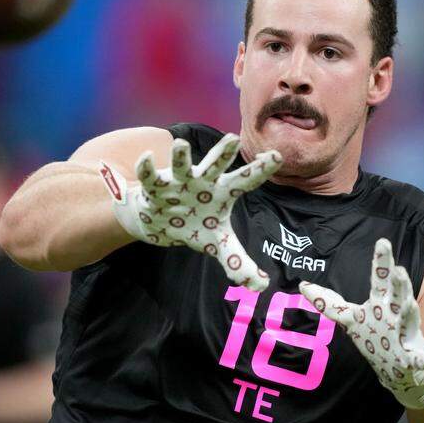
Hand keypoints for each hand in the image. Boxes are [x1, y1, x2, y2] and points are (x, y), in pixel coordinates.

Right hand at [100, 133, 280, 290]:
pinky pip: (150, 176)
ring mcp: (178, 182)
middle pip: (214, 166)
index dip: (260, 169)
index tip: (276, 156)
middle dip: (222, 153)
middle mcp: (202, 182)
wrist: (162, 223)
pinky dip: (147, 168)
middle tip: (232, 138)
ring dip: (180, 156)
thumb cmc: (196, 226)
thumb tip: (260, 285)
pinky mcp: (156, 187)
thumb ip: (239, 262)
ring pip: (180, 165)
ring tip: (180, 144)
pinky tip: (147, 158)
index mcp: (222, 192)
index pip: (245, 181)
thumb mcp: (218, 244)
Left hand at [299, 238, 423, 409]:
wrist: (405, 365)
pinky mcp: (412, 355)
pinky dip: (420, 359)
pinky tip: (422, 359)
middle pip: (393, 292)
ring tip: (407, 295)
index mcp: (379, 303)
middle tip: (393, 261)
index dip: (380, 262)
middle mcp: (392, 313)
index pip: (378, 280)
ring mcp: (403, 333)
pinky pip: (416, 358)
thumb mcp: (351, 317)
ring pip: (407, 316)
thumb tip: (302, 285)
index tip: (382, 242)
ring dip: (407, 307)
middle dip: (395, 277)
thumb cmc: (379, 333)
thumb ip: (329, 302)